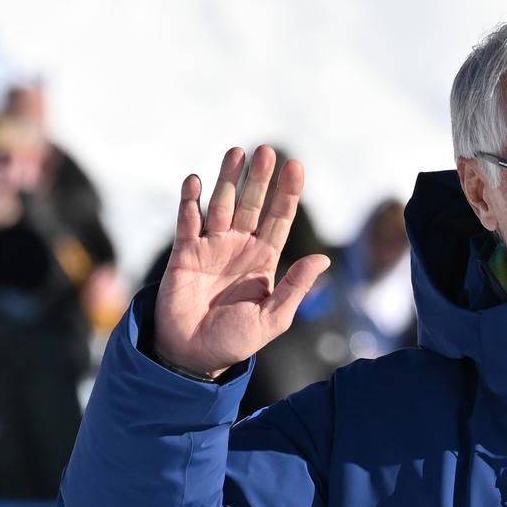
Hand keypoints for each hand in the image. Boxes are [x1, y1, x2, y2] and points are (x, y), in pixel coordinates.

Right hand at [153, 146, 330, 377]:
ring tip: (236, 152)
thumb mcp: (273, 318)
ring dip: (227, 179)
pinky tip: (196, 181)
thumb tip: (322, 259)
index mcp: (264, 261)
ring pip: (221, 205)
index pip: (279, 220)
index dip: (288, 194)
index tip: (296, 166)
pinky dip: (190, 201)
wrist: (192, 356)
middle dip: (259, 179)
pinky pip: (187, 221)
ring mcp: (211, 248)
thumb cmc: (235, 341)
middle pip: (251, 204)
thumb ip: (295, 288)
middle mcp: (239, 248)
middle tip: (266, 151)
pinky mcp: (184, 254)